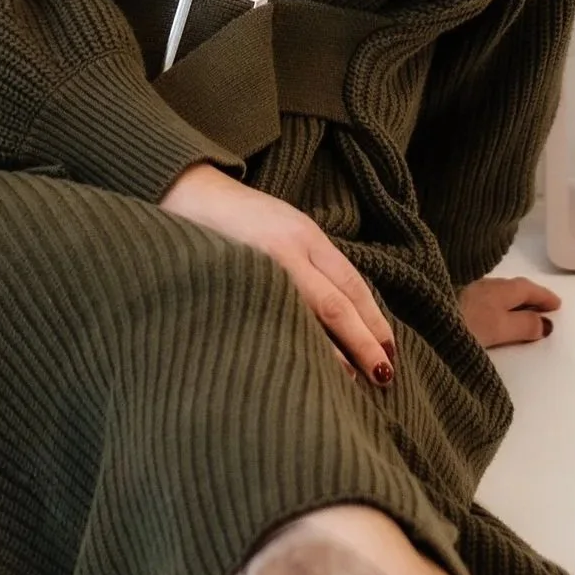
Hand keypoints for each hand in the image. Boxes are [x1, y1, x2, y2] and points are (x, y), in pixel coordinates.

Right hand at [158, 161, 396, 385]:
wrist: (184, 192)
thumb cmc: (240, 217)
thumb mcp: (286, 227)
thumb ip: (312, 262)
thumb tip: (345, 313)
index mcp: (305, 235)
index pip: (350, 285)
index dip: (374, 321)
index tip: (389, 352)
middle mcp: (286, 249)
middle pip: (336, 305)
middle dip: (363, 343)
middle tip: (384, 377)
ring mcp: (258, 267)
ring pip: (306, 317)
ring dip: (332, 355)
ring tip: (352, 383)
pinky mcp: (231, 281)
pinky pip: (269, 321)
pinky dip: (291, 345)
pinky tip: (300, 366)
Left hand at [457, 273, 559, 348]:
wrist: (421, 320)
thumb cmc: (466, 324)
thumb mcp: (500, 328)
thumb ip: (524, 325)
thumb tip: (546, 323)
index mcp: (500, 289)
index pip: (528, 288)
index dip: (544, 296)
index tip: (558, 304)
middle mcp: (484, 284)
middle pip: (512, 288)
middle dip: (529, 296)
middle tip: (543, 306)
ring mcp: (465, 289)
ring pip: (495, 291)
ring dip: (511, 299)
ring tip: (518, 311)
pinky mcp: (450, 298)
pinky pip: (482, 298)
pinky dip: (494, 303)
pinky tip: (489, 312)